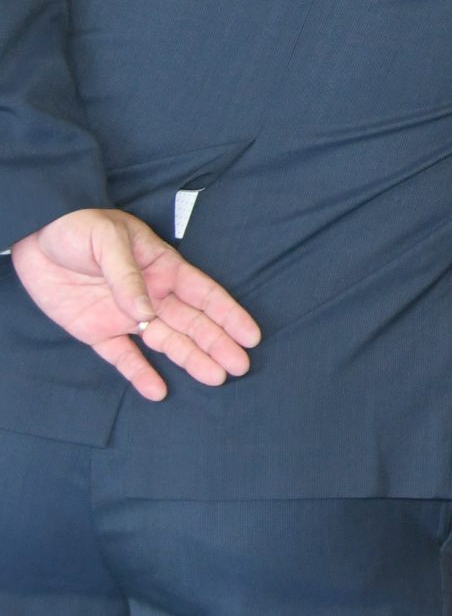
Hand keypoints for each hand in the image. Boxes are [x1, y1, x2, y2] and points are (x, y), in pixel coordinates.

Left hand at [11, 208, 261, 399]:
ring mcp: (126, 316)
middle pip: (192, 323)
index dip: (229, 315)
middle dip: (217, 343)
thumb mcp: (109, 239)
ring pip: (166, 342)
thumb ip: (127, 276)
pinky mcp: (98, 332)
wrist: (36, 236)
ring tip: (215, 378)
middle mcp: (152, 295)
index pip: (205, 294)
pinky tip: (158, 391)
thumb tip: (146, 313)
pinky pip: (123, 357)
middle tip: (240, 366)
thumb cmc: (79, 226)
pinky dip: (140, 374)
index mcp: (163, 268)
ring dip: (191, 359)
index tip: (250, 335)